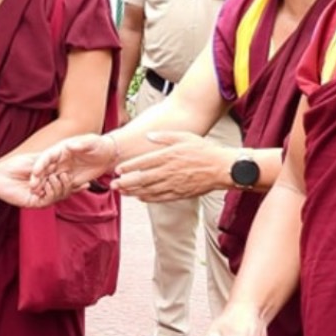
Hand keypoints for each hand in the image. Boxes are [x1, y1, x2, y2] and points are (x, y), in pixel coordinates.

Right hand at [26, 135, 117, 199]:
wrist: (108, 153)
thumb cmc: (99, 145)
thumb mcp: (91, 142)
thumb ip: (81, 144)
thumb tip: (69, 146)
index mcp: (61, 149)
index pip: (47, 156)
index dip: (40, 164)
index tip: (34, 172)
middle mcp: (60, 160)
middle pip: (45, 169)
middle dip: (37, 178)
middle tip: (32, 187)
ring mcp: (64, 169)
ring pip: (50, 179)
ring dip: (44, 186)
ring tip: (38, 195)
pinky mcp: (70, 178)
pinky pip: (61, 186)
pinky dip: (56, 191)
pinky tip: (51, 198)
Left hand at [113, 132, 234, 201]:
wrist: (221, 168)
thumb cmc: (203, 150)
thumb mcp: (184, 137)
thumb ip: (164, 136)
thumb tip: (148, 136)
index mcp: (168, 156)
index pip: (143, 162)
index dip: (129, 167)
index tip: (118, 169)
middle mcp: (168, 171)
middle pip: (142, 179)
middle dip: (125, 182)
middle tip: (113, 185)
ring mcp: (174, 184)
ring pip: (149, 190)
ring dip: (133, 192)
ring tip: (122, 192)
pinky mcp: (180, 193)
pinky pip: (160, 198)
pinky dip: (148, 198)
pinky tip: (140, 198)